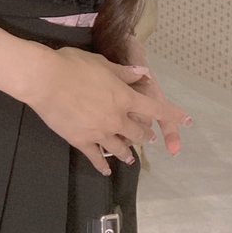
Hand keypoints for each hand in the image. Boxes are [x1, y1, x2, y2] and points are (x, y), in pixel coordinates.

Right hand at [24, 45, 190, 174]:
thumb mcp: (101, 63)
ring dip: (127, 153)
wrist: (45, 80)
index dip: (173, 116)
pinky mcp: (81, 141)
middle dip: (144, 135)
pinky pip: (96, 157)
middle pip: (138, 133)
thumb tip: (142, 74)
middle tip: (146, 137)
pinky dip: (103, 164)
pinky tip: (106, 169)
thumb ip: (123, 72)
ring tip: (129, 157)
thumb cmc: (73, 65)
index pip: (155, 110)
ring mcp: (100, 133)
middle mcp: (117, 119)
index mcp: (124, 98)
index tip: (187, 122)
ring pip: (120, 148)